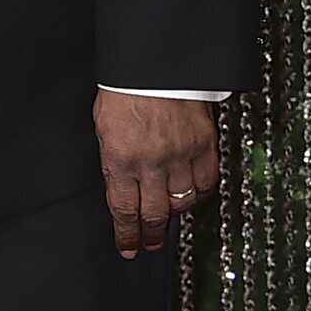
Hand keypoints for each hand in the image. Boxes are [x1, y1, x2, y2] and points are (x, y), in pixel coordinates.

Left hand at [93, 93, 218, 258]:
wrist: (156, 63)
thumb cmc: (125, 89)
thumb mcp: (104, 128)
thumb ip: (113, 161)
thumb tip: (120, 189)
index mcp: (119, 159)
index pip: (123, 211)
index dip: (127, 235)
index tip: (129, 247)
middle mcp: (150, 163)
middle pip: (153, 213)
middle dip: (150, 234)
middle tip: (150, 243)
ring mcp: (180, 155)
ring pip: (182, 202)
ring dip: (174, 213)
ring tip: (170, 217)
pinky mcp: (204, 145)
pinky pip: (206, 182)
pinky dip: (199, 193)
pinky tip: (192, 195)